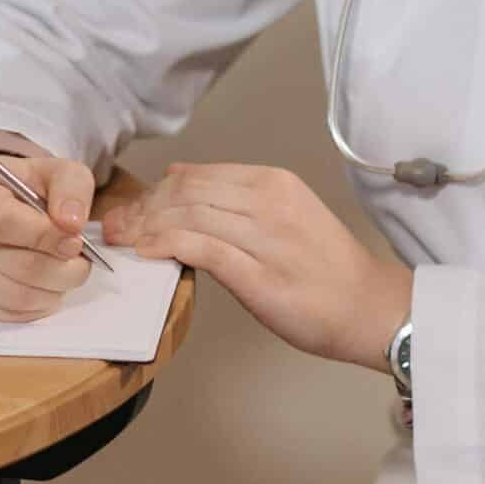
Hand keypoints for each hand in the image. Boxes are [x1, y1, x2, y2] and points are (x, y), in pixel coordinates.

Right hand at [0, 154, 94, 322]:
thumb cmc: (23, 188)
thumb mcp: (53, 171)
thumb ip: (71, 187)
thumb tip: (72, 224)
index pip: (0, 221)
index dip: (44, 236)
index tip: (74, 240)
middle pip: (15, 265)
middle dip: (61, 269)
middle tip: (79, 262)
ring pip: (11, 296)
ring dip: (51, 291)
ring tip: (63, 274)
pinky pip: (2, 314)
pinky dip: (33, 307)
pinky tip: (41, 288)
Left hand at [103, 162, 409, 369]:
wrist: (369, 307)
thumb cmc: (326, 270)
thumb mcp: (284, 216)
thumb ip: (235, 200)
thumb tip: (181, 181)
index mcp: (271, 182)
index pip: (195, 176)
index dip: (154, 193)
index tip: (132, 211)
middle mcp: (267, 200)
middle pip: (184, 193)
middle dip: (141, 208)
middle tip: (114, 227)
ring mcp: (263, 236)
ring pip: (186, 215)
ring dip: (145, 227)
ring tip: (122, 241)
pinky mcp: (257, 273)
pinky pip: (200, 247)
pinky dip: (166, 244)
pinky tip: (146, 252)